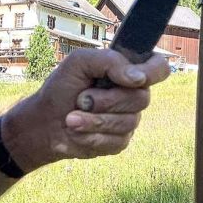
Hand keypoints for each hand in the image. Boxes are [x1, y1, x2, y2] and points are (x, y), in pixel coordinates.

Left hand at [2, 50, 169, 170]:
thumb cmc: (62, 88)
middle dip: (106, 101)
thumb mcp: (79, 63)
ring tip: (70, 119)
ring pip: (127, 123)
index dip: (153, 73)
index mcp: (127, 70)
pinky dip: (91, 137)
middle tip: (80, 99)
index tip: (134, 79)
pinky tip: (75, 133)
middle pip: (142, 99)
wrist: (43, 122)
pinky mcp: (119, 141)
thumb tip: (138, 78)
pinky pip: (117, 141)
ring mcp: (129, 120)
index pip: (159, 68)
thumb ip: (109, 61)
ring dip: (93, 121)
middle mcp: (133, 95)